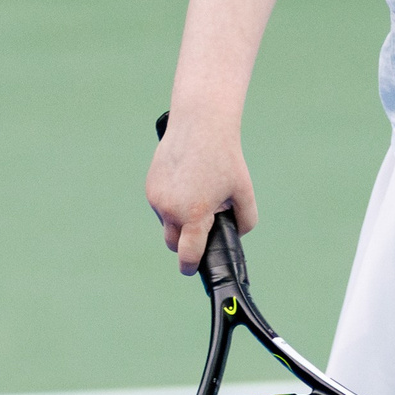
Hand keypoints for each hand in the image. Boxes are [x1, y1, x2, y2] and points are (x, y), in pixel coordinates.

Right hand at [147, 117, 257, 274]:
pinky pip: (160, 205)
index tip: (192, 269)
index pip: (187, 255)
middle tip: (203, 227)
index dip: (191, 267)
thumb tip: (235, 235)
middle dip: (186, 242)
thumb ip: (244, 221)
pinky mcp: (150, 186)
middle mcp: (171, 209)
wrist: (200, 125)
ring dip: (178, 220)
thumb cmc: (225, 159)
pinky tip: (186, 185)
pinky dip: (171, 203)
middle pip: (174, 243)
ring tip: (197, 196)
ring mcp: (157, 198)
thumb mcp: (244, 192)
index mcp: (194, 214)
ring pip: (166, 223)